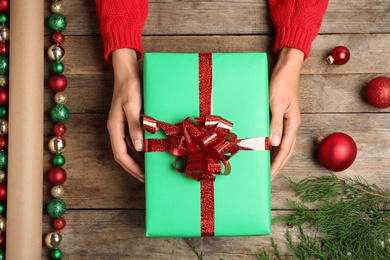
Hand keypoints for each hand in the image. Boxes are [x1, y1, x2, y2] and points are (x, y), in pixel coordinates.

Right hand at [107, 49, 143, 181]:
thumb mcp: (132, 106)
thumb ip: (135, 127)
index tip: (142, 177)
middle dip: (134, 168)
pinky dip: (142, 148)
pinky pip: (135, 139)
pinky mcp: (130, 120)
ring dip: (139, 160)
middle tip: (147, 178)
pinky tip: (151, 151)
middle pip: (124, 155)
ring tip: (150, 169)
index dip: (131, 167)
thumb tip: (139, 148)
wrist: (128, 71)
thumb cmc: (129, 87)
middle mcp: (117, 129)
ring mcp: (123, 125)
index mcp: (115, 127)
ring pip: (130, 148)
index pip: (120, 154)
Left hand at [269, 47, 303, 178]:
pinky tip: (267, 148)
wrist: (286, 68)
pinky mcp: (282, 116)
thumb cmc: (281, 84)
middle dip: (278, 165)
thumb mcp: (276, 104)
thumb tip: (274, 144)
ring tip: (268, 167)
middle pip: (286, 150)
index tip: (268, 176)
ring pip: (284, 144)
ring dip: (277, 157)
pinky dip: (274, 145)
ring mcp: (288, 121)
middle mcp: (292, 125)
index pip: (284, 150)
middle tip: (268, 177)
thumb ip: (275, 124)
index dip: (276, 164)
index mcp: (292, 124)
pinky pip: (279, 136)